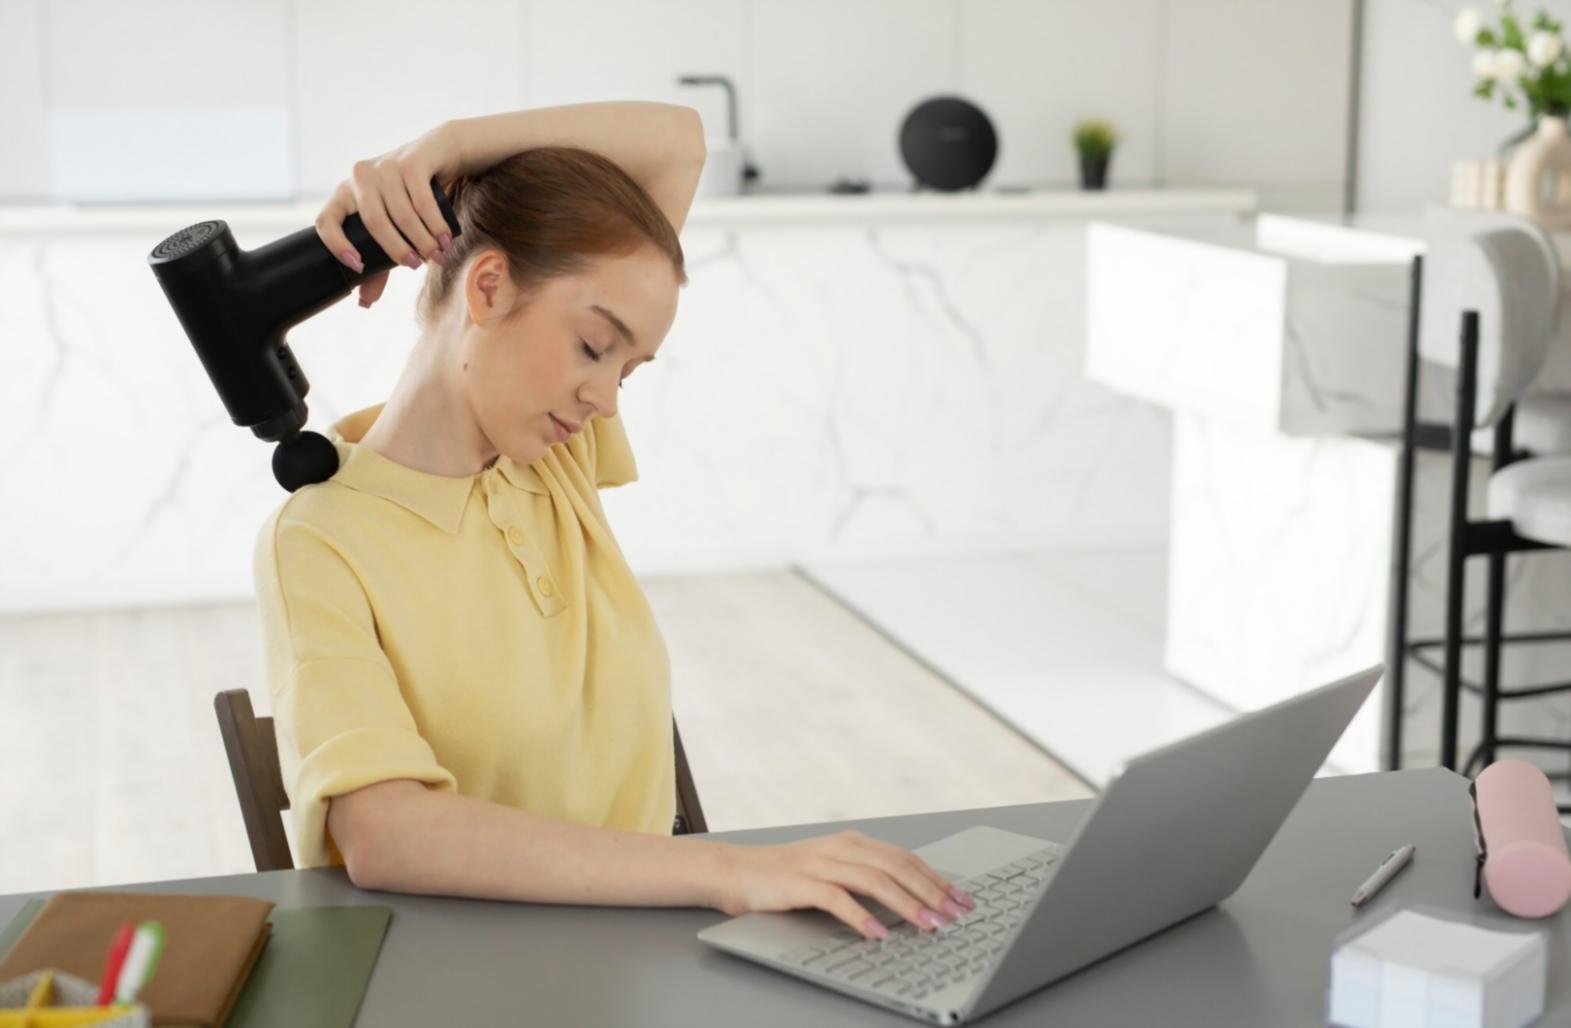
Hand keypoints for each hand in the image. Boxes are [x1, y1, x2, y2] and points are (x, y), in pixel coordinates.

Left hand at [314, 121, 463, 308]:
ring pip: (402, 214)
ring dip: (423, 240)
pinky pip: (422, 200)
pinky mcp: (412, 161)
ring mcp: (385, 166)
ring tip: (438, 255)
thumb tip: (365, 303)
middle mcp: (360, 177)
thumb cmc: (412, 197)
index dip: (337, 245)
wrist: (441, 154)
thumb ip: (378, 263)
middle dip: (397, 249)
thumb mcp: (393, 228)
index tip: (359, 266)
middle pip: (373, 222)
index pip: (326, 220)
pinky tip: (444, 239)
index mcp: (346, 193)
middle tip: (416, 265)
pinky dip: (435, 225)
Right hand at [712, 830, 975, 940]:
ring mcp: (821, 863)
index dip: (937, 878)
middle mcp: (841, 847)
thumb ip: (865, 877)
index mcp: (853, 842)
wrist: (734, 870)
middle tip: (955, 915)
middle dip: (932, 892)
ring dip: (906, 904)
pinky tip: (878, 934)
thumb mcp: (831, 870)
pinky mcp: (800, 882)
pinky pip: (837, 899)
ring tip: (929, 925)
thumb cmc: (784, 876)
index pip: (905, 858)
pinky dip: (861, 917)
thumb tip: (911, 899)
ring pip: (875, 880)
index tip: (962, 899)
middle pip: (898, 866)